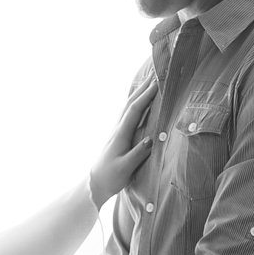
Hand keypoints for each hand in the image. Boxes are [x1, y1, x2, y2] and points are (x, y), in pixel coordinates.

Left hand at [89, 75, 158, 207]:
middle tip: (156, 71)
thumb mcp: (125, 168)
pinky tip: (140, 98)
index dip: (146, 96)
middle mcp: (118, 128)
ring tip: (151, 80)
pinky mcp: (119, 134)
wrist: (95, 183)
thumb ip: (138, 154)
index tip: (158, 83)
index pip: (134, 110)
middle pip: (131, 102)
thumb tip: (152, 139)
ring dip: (140, 91)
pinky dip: (136, 101)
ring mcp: (118, 130)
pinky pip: (129, 112)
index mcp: (120, 134)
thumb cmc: (111, 177)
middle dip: (144, 86)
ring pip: (129, 105)